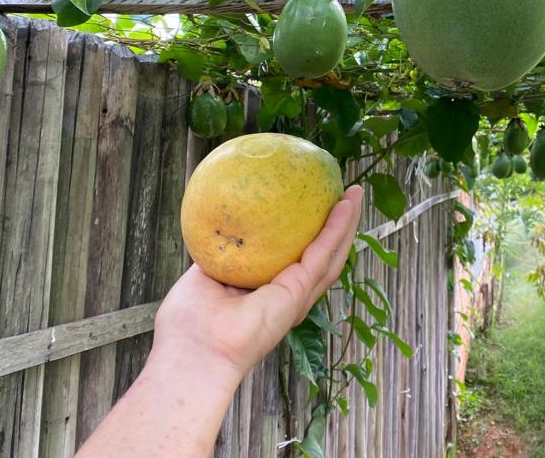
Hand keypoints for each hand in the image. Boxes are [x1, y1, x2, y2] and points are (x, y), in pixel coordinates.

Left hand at [151, 185, 362, 381]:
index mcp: (266, 291)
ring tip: (355, 194)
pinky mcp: (298, 292)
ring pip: (332, 253)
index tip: (315, 202)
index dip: (309, 231)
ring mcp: (296, 295)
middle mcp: (287, 294)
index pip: (296, 257)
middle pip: (323, 253)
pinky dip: (337, 228)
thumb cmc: (189, 324)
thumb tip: (221, 227)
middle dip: (338, 224)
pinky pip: (323, 252)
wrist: (193, 351)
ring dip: (347, 222)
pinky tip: (345, 205)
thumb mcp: (204, 273)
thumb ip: (219, 252)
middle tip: (347, 193)